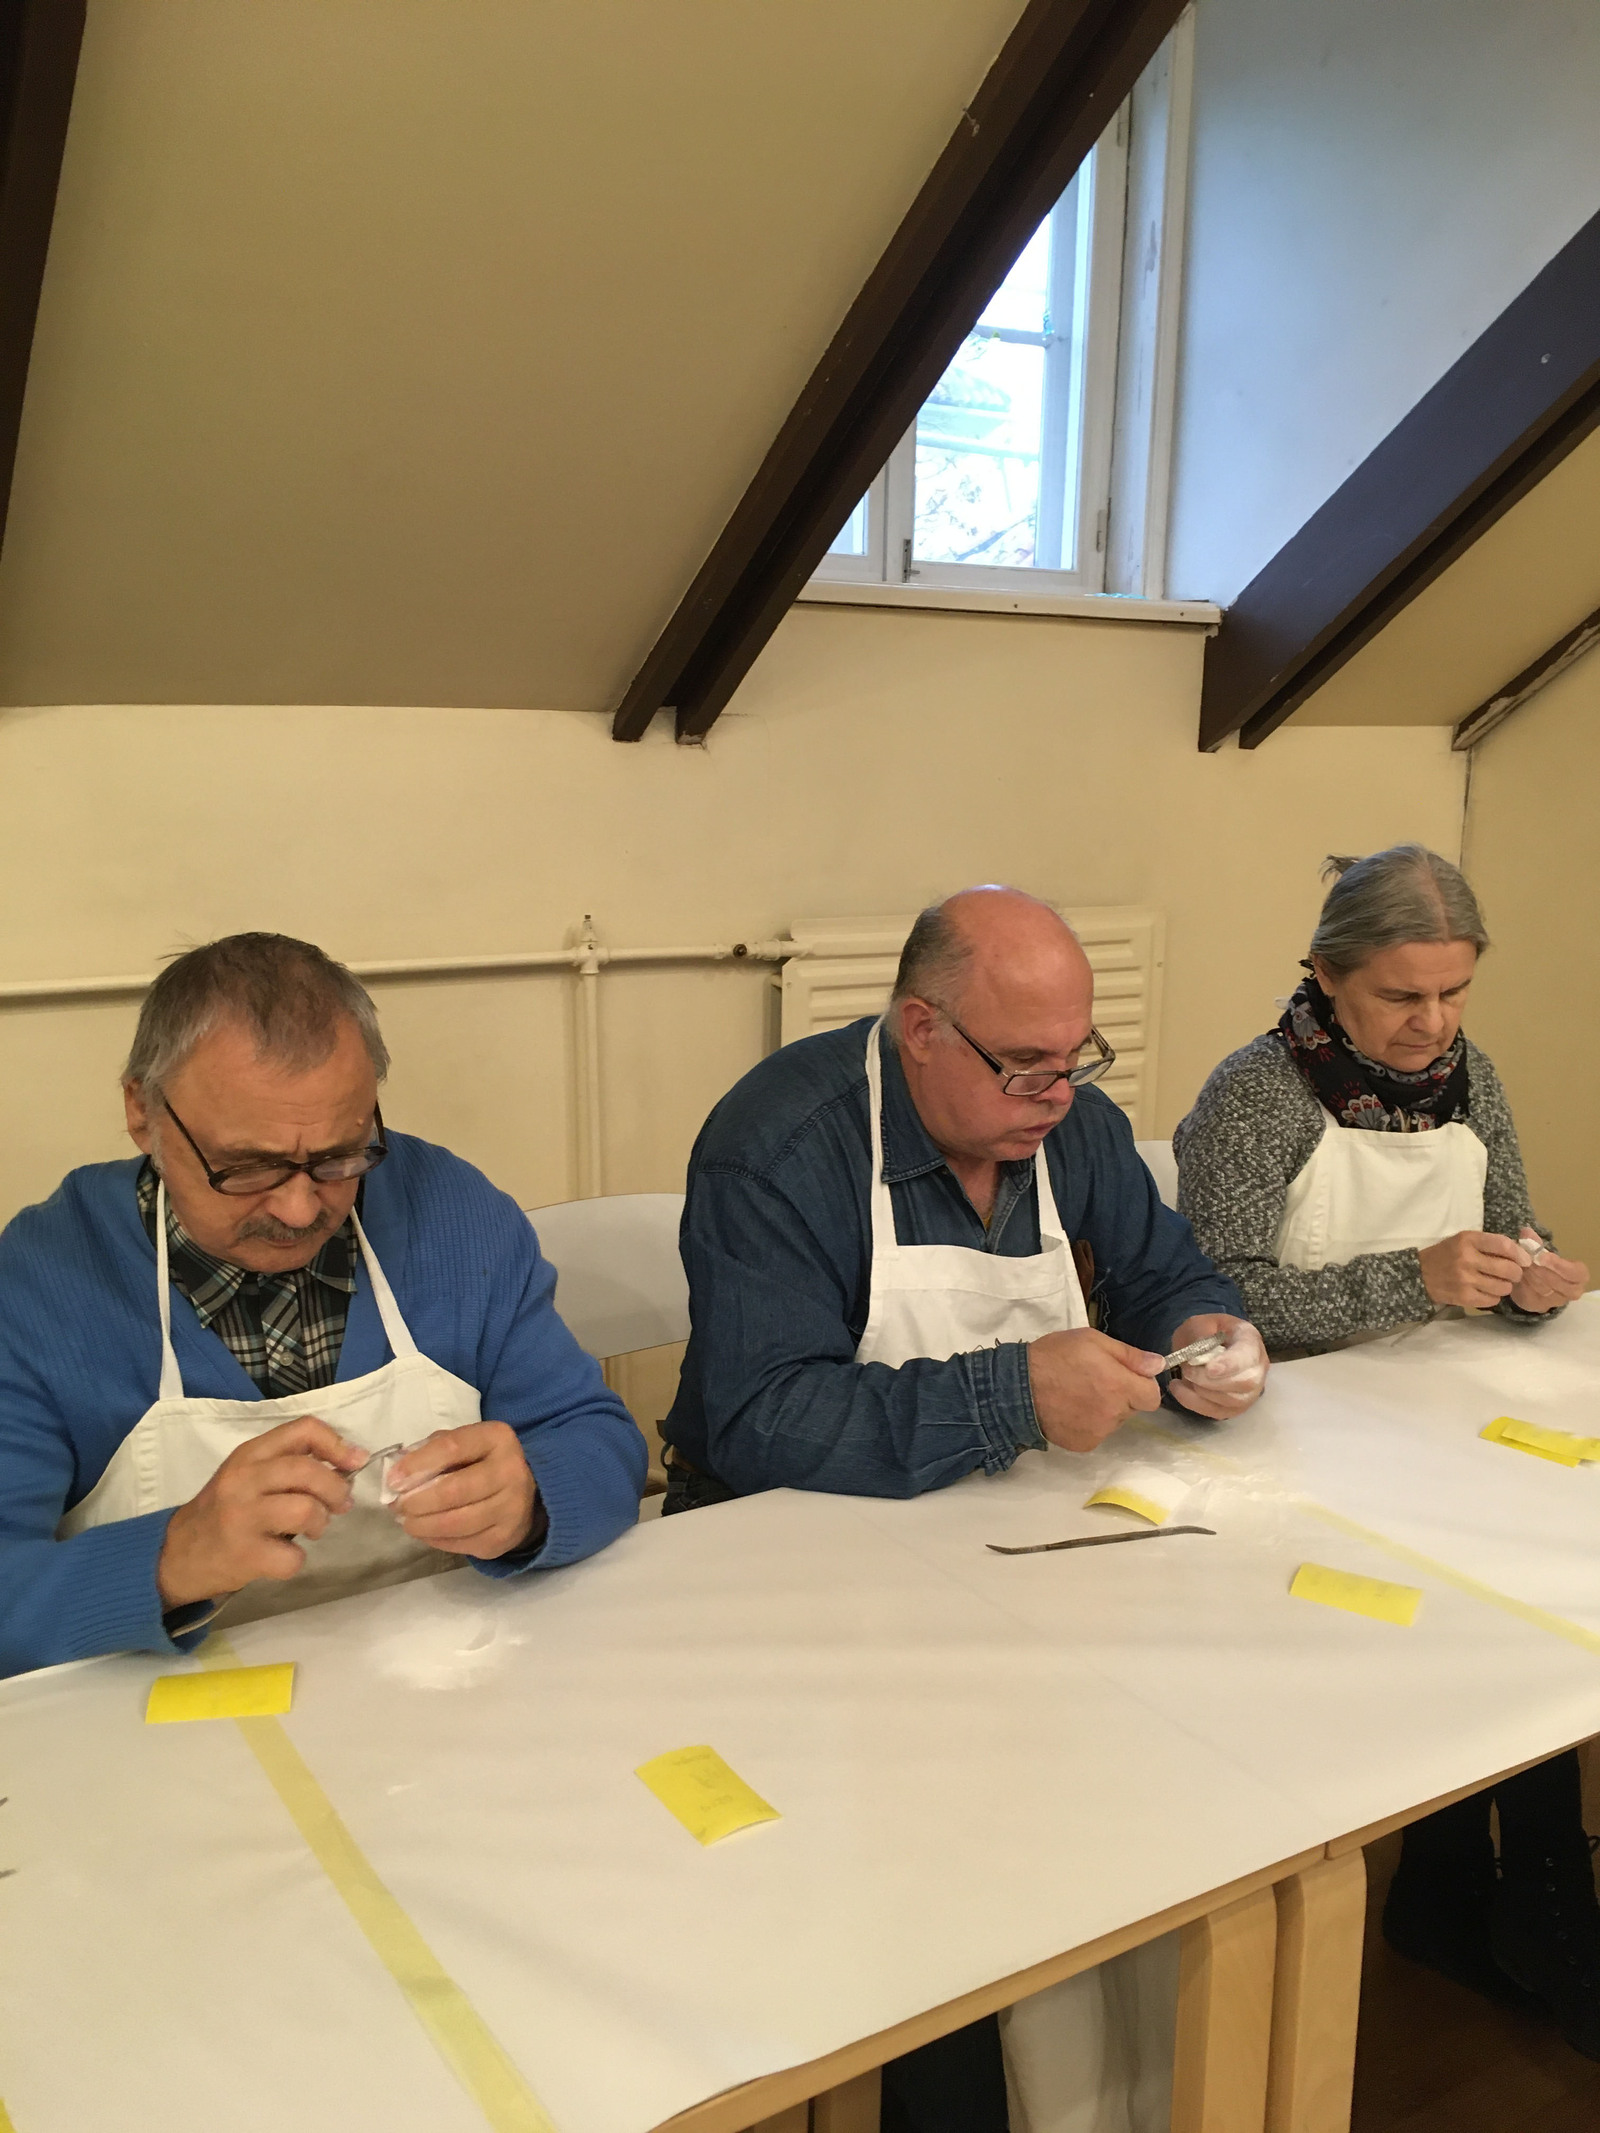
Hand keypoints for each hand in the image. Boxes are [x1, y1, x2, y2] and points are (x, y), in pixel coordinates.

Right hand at [157, 1417, 365, 1607]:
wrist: (177, 1555)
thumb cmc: (224, 1510)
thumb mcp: (249, 1474)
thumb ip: (288, 1463)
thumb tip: (348, 1462)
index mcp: (249, 1454)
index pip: (303, 1430)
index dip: (337, 1444)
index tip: (354, 1461)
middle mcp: (243, 1480)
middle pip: (308, 1471)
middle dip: (336, 1489)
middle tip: (339, 1505)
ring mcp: (241, 1517)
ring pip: (305, 1510)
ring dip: (320, 1523)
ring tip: (312, 1530)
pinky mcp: (243, 1554)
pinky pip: (292, 1557)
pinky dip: (296, 1561)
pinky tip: (283, 1558)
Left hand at [386, 1423, 537, 1559]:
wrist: (526, 1492)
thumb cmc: (482, 1462)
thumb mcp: (463, 1444)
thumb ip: (431, 1451)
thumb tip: (397, 1476)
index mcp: (497, 1439)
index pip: (452, 1448)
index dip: (418, 1464)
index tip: (393, 1479)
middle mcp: (510, 1472)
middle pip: (454, 1491)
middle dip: (417, 1501)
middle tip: (398, 1506)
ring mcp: (511, 1508)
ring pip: (456, 1523)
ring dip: (423, 1525)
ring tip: (407, 1521)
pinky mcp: (504, 1538)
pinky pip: (462, 1544)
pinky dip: (436, 1540)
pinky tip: (426, 1532)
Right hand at [1026, 1328, 1164, 1452]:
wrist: (1017, 1387)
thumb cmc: (1054, 1356)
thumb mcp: (1092, 1340)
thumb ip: (1130, 1355)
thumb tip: (1159, 1365)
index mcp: (1120, 1386)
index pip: (1153, 1397)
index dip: (1142, 1385)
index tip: (1126, 1377)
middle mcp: (1113, 1413)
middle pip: (1132, 1408)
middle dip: (1121, 1396)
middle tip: (1095, 1381)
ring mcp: (1098, 1432)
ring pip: (1113, 1421)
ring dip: (1104, 1410)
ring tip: (1078, 1394)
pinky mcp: (1083, 1444)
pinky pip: (1096, 1433)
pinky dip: (1088, 1423)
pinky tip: (1070, 1409)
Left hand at [1167, 1314, 1267, 1419]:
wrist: (1204, 1345)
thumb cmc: (1206, 1332)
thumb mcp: (1199, 1323)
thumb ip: (1199, 1335)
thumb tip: (1196, 1356)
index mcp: (1251, 1339)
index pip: (1248, 1355)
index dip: (1231, 1364)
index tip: (1209, 1369)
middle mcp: (1258, 1367)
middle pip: (1246, 1383)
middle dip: (1213, 1382)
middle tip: (1188, 1371)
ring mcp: (1250, 1390)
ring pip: (1234, 1401)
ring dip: (1203, 1393)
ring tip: (1184, 1377)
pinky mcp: (1236, 1406)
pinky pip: (1219, 1412)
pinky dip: (1196, 1403)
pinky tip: (1179, 1390)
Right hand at [1418, 1230, 1531, 1309]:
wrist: (1419, 1274)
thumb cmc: (1446, 1254)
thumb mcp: (1463, 1240)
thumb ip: (1489, 1244)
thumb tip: (1521, 1253)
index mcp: (1468, 1240)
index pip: (1504, 1245)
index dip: (1519, 1253)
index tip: (1524, 1259)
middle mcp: (1467, 1258)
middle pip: (1508, 1269)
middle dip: (1516, 1273)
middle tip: (1512, 1274)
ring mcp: (1465, 1279)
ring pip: (1503, 1287)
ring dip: (1505, 1286)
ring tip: (1497, 1283)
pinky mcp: (1464, 1297)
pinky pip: (1492, 1300)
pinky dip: (1493, 1297)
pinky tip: (1486, 1291)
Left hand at [1509, 1229, 1588, 1313]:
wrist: (1534, 1281)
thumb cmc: (1544, 1263)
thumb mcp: (1543, 1252)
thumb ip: (1536, 1243)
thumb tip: (1526, 1231)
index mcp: (1579, 1276)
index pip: (1574, 1273)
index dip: (1558, 1265)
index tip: (1542, 1256)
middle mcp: (1572, 1291)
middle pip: (1556, 1282)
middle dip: (1539, 1269)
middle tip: (1524, 1258)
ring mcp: (1556, 1302)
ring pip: (1543, 1290)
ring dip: (1529, 1276)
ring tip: (1519, 1265)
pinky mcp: (1539, 1306)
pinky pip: (1530, 1296)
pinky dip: (1522, 1285)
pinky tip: (1516, 1275)